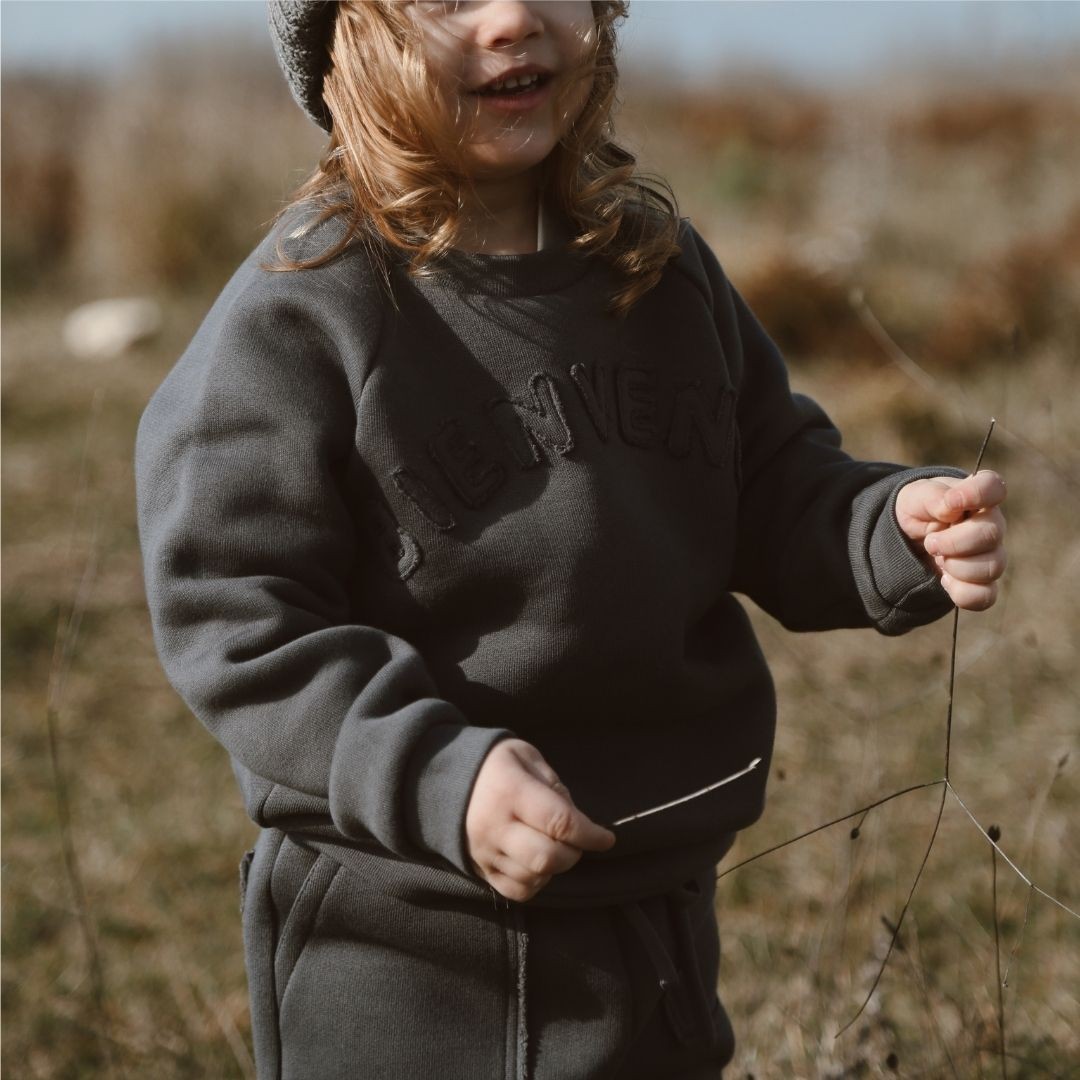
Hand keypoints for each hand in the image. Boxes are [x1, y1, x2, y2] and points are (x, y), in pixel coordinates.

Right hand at [465, 739, 615, 901]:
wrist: (444, 780)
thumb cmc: (496, 765)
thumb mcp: (526, 758)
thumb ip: (555, 786)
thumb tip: (577, 821)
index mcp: (510, 791)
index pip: (559, 822)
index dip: (590, 835)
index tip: (606, 838)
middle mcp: (495, 825)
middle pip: (548, 858)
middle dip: (574, 853)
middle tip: (576, 840)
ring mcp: (485, 851)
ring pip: (535, 878)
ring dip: (555, 868)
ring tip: (553, 846)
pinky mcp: (480, 870)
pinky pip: (518, 891)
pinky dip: (537, 882)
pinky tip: (537, 863)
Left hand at [895, 470, 1006, 610]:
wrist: (910, 538)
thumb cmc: (919, 510)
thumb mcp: (915, 496)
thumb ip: (933, 496)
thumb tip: (951, 506)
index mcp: (976, 495)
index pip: (993, 487)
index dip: (977, 494)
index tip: (952, 503)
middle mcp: (991, 524)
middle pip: (991, 534)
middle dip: (954, 542)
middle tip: (930, 542)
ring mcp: (991, 555)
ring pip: (992, 567)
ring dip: (956, 566)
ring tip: (937, 558)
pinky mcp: (983, 583)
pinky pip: (985, 596)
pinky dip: (961, 592)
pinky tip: (945, 580)